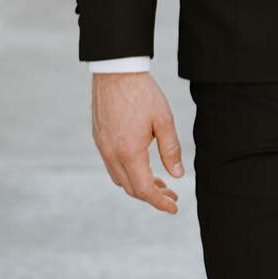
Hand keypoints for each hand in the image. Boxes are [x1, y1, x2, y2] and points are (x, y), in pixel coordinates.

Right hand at [91, 72, 182, 213]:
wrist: (116, 71)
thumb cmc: (142, 93)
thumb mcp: (164, 121)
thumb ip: (171, 150)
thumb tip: (177, 175)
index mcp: (129, 151)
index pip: (145, 189)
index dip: (160, 202)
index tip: (174, 207)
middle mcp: (112, 153)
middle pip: (131, 188)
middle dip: (152, 196)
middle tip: (171, 195)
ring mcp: (102, 147)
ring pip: (120, 179)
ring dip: (139, 185)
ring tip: (160, 183)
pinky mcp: (99, 139)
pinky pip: (112, 166)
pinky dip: (128, 173)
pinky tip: (142, 166)